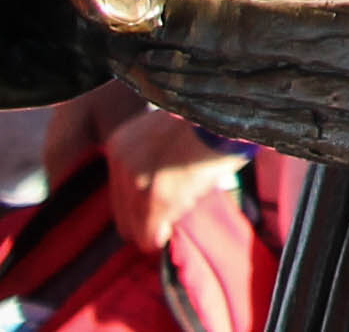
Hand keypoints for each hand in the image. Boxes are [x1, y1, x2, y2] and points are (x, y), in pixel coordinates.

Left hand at [100, 102, 243, 252]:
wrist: (229, 110)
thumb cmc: (211, 120)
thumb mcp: (169, 133)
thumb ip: (155, 159)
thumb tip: (161, 192)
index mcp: (122, 143)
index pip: (119, 190)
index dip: (141, 202)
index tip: (163, 203)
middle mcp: (122, 161)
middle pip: (122, 213)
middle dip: (145, 218)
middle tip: (171, 215)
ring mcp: (137, 181)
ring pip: (133, 227)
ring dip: (155, 226)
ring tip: (179, 213)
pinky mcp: (157, 199)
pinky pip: (149, 235)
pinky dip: (159, 238)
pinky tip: (172, 229)